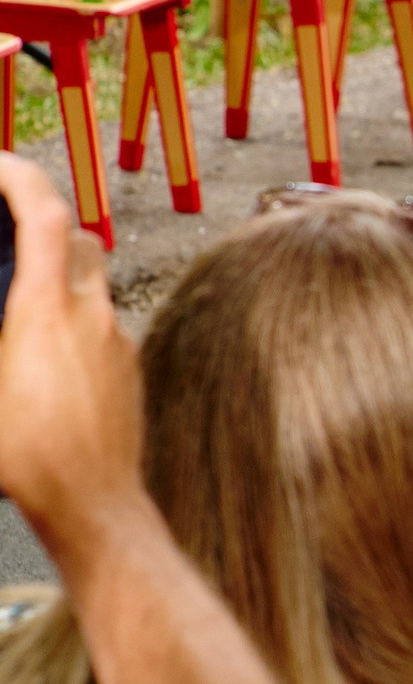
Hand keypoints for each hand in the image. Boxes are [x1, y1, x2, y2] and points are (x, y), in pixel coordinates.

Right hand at [0, 154, 144, 557]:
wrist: (95, 506)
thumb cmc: (27, 459)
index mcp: (46, 310)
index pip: (44, 215)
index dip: (20, 177)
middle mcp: (92, 314)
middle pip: (76, 237)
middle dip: (39, 217)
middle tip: (1, 218)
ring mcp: (117, 339)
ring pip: (92, 278)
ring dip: (56, 265)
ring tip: (14, 282)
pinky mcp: (128, 366)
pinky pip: (101, 318)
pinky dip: (71, 310)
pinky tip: (40, 340)